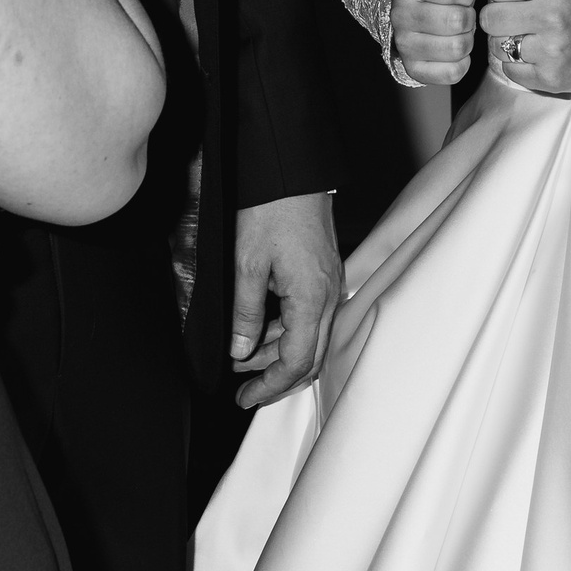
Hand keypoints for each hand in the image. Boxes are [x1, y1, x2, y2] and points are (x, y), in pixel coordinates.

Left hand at [230, 191, 341, 409]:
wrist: (293, 173)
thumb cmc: (271, 211)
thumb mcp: (247, 265)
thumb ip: (246, 314)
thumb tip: (241, 352)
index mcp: (312, 299)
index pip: (296, 361)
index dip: (270, 385)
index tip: (244, 397)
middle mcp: (329, 297)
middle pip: (309, 357)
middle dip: (277, 379)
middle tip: (245, 393)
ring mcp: (330, 286)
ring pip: (310, 338)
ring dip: (279, 355)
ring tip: (244, 361)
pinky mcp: (324, 275)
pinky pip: (311, 317)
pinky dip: (287, 333)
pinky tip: (262, 333)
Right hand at [389, 0, 491, 85]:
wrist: (425, 12)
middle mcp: (398, 14)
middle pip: (457, 22)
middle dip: (469, 17)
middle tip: (463, 12)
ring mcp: (403, 44)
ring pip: (457, 49)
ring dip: (467, 40)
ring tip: (460, 30)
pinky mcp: (413, 69)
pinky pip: (452, 72)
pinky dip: (462, 62)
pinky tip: (456, 49)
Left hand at [479, 0, 570, 97]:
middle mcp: (552, 17)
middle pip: (489, 17)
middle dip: (500, 15)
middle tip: (522, 15)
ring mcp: (552, 51)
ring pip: (496, 46)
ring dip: (508, 41)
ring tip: (532, 34)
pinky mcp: (550, 78)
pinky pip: (510, 71)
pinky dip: (519, 64)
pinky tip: (538, 54)